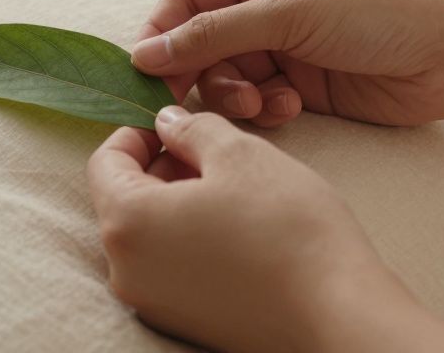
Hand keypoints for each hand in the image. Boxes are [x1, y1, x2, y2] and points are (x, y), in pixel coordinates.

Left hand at [88, 107, 443, 352]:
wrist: (339, 315)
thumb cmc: (288, 229)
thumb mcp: (240, 153)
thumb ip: (192, 128)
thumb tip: (168, 122)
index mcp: (126, 222)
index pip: (105, 162)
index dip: (138, 133)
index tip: (174, 123)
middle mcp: (125, 270)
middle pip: (123, 199)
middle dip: (161, 167)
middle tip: (210, 152)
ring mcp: (152, 302)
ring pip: (147, 233)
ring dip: (177, 202)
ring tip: (231, 189)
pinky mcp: (183, 322)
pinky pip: (168, 266)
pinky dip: (188, 238)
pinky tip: (236, 228)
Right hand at [130, 0, 443, 127]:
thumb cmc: (377, 11)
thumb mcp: (288, 14)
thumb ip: (213, 34)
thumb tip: (143, 53)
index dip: (162, 33)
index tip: (145, 71)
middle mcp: (266, 7)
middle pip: (201, 45)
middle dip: (202, 73)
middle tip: (199, 103)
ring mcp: (284, 49)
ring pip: (227, 79)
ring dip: (236, 96)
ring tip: (264, 105)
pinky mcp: (303, 88)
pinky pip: (259, 103)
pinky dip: (265, 111)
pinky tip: (290, 109)